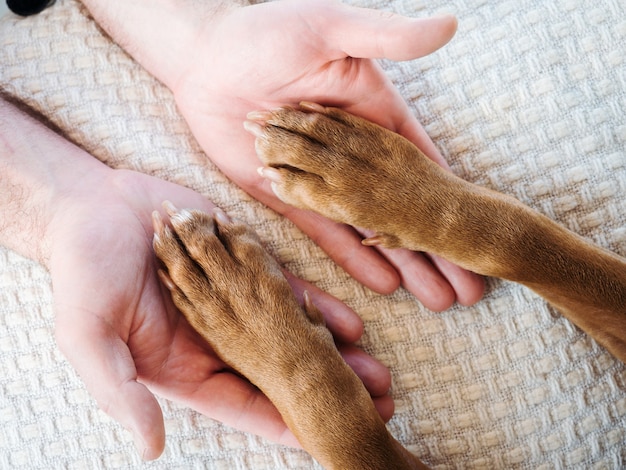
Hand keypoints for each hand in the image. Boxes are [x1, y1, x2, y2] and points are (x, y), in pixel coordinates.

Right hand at [47, 167, 391, 459]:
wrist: (91, 207)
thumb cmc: (82, 273)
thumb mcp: (89, 337)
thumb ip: (121, 390)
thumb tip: (151, 447)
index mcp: (186, 365)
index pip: (244, 405)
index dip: (284, 424)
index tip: (325, 442)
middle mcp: (218, 339)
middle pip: (281, 376)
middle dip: (325, 393)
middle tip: (372, 407)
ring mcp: (236, 302)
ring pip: (293, 336)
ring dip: (334, 355)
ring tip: (376, 373)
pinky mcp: (245, 263)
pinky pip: (288, 291)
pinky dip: (318, 309)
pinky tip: (351, 325)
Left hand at [172, 0, 484, 309]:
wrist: (206, 58)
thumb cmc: (270, 31)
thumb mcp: (334, 27)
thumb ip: (388, 35)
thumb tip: (450, 25)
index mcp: (370, 115)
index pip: (422, 160)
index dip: (452, 195)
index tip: (478, 230)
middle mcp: (351, 152)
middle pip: (403, 205)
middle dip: (435, 246)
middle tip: (465, 289)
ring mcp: (320, 176)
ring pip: (370, 226)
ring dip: (404, 262)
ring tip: (436, 297)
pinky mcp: (286, 192)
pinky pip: (324, 228)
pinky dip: (353, 254)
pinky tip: (383, 282)